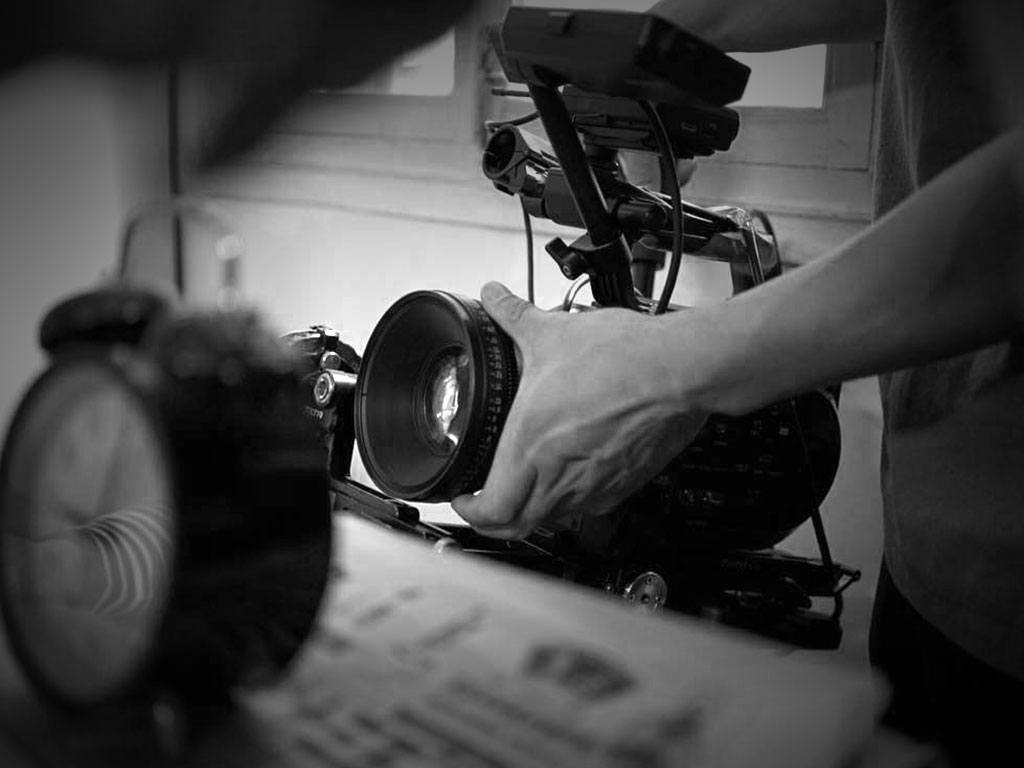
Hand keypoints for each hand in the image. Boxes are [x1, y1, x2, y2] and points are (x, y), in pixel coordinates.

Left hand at [451, 282, 708, 538]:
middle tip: (487, 501)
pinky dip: (573, 500)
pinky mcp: (627, 482)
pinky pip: (592, 506)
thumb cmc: (622, 359)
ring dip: (534, 510)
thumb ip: (514, 315)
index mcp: (532, 448)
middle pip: (518, 526)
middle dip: (495, 520)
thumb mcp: (553, 332)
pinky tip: (574, 473)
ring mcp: (597, 485)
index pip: (492, 510)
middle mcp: (562, 477)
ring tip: (527, 487)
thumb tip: (496, 297)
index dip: (470, 510)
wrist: (679, 370)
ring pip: (554, 519)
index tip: (465, 497)